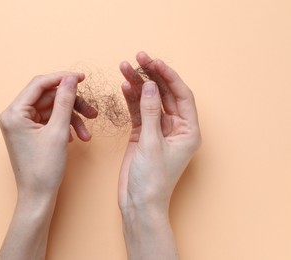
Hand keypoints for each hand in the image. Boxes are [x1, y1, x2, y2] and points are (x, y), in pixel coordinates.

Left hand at [0, 72, 96, 196]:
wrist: (38, 197)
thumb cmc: (44, 169)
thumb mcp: (58, 131)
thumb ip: (65, 101)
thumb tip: (71, 78)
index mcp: (14, 113)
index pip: (39, 84)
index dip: (62, 78)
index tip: (82, 77)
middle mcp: (15, 116)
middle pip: (48, 98)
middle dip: (72, 105)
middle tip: (92, 112)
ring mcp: (22, 125)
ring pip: (52, 110)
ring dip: (72, 118)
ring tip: (87, 134)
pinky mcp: (30, 133)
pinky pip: (50, 121)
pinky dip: (65, 126)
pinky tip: (75, 138)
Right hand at [118, 52, 200, 258]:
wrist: (138, 202)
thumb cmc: (152, 180)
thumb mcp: (152, 143)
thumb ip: (151, 113)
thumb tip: (150, 86)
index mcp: (188, 130)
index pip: (181, 95)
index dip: (168, 76)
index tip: (154, 62)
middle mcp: (175, 127)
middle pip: (164, 94)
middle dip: (152, 75)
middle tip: (138, 57)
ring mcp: (158, 130)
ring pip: (149, 100)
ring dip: (138, 84)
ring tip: (125, 67)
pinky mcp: (143, 134)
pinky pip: (138, 111)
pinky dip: (132, 99)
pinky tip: (125, 86)